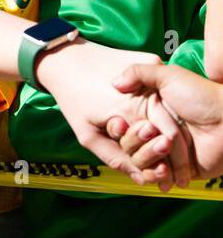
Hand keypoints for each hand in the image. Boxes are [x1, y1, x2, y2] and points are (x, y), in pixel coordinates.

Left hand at [36, 39, 185, 188]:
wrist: (64, 58)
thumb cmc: (72, 98)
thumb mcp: (87, 134)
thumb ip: (114, 158)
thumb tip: (140, 179)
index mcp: (133, 112)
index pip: (164, 144)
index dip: (163, 161)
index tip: (160, 172)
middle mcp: (148, 92)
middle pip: (173, 126)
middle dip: (171, 148)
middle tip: (163, 161)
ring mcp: (153, 73)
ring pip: (173, 107)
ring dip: (170, 125)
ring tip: (154, 136)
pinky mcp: (152, 60)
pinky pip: (165, 87)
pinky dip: (164, 101)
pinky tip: (150, 109)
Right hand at [114, 63, 222, 179]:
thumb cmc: (201, 96)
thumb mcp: (168, 76)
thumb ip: (138, 72)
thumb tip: (114, 83)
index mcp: (149, 112)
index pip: (121, 126)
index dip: (119, 128)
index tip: (122, 123)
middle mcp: (154, 132)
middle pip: (127, 145)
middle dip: (137, 141)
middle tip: (153, 131)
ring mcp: (165, 152)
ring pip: (140, 162)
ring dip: (149, 156)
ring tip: (166, 147)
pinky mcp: (177, 170)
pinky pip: (157, 177)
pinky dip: (158, 176)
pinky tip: (165, 170)